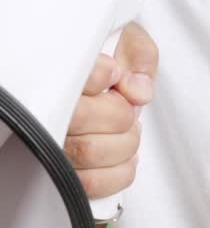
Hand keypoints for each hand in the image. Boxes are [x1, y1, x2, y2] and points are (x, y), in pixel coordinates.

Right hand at [63, 22, 158, 200]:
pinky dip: (120, 172)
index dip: (104, 75)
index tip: (116, 74)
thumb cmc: (115, 63)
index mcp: (63, 73)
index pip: (75, 74)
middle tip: (126, 108)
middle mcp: (51, 111)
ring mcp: (54, 144)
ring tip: (128, 132)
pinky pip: (91, 184)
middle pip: (84, 117)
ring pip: (89, 151)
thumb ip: (139, 56)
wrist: (109, 86)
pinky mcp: (65, 175)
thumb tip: (138, 91)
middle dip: (120, 114)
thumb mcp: (131, 43)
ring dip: (124, 143)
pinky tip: (126, 157)